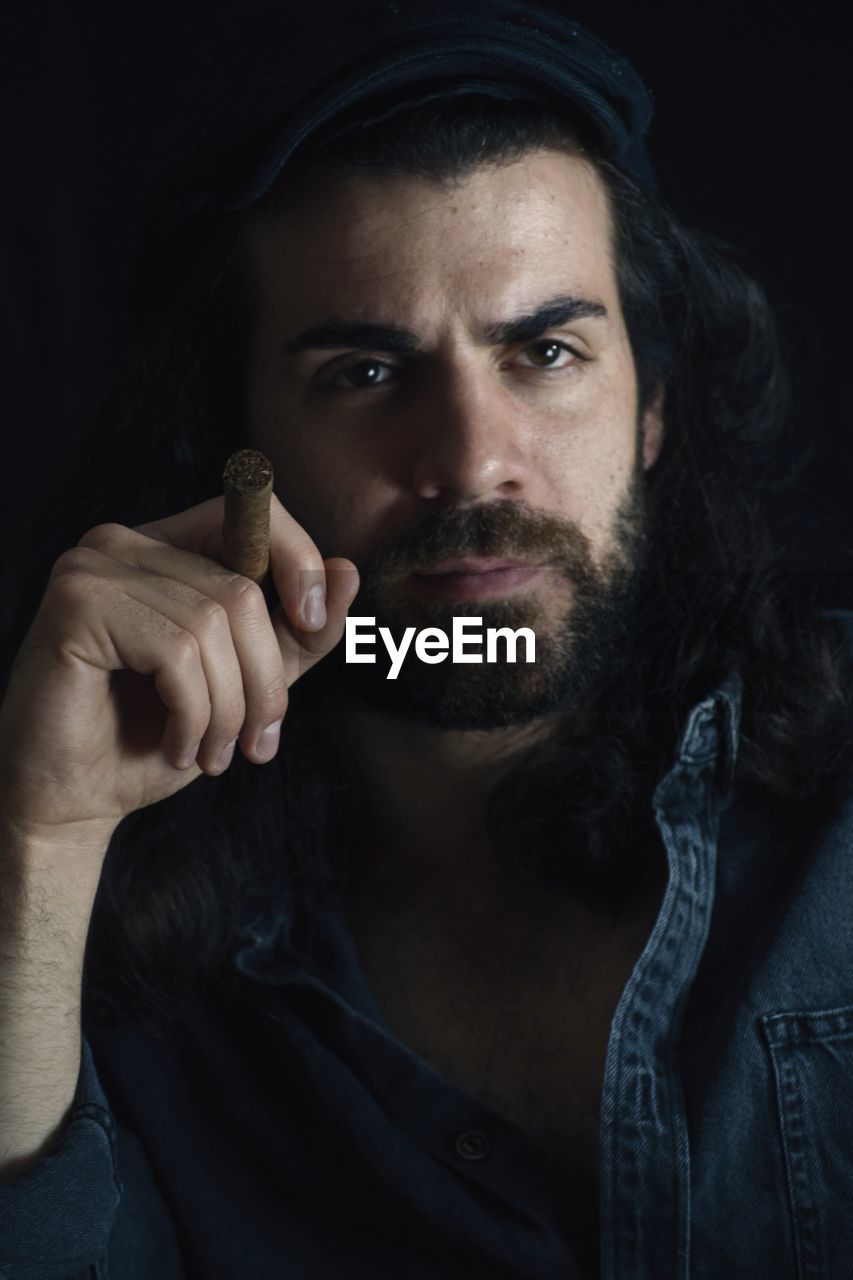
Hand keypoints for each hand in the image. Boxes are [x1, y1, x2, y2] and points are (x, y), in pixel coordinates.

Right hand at [0, 493, 358, 852]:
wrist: (72, 801)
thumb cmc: (153, 738)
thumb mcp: (247, 683)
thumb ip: (298, 632)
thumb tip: (349, 570)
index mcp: (164, 548)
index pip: (249, 514)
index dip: (298, 561)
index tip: (313, 625)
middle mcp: (124, 543)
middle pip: (241, 589)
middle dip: (264, 680)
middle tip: (255, 743)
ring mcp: (94, 567)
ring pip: (213, 625)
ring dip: (227, 709)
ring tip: (210, 753)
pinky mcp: (76, 603)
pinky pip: (175, 652)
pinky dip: (192, 713)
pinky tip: (176, 746)